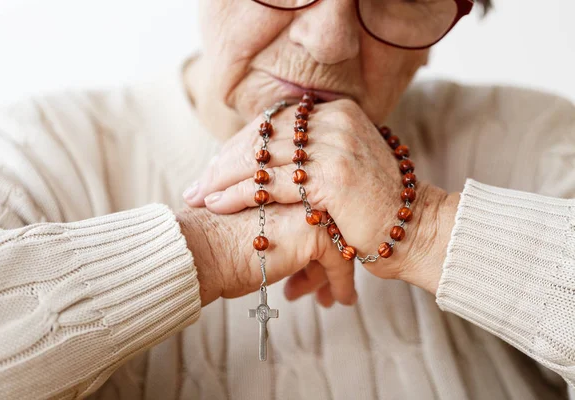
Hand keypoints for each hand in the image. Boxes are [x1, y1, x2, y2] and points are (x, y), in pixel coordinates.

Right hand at [177, 204, 357, 306]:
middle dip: (324, 258)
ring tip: (327, 297)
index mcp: (280, 181)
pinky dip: (341, 282)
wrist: (200, 250)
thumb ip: (264, 222)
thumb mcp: (243, 223)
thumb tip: (275, 243)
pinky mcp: (314, 230)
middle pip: (326, 224)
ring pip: (337, 240)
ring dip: (333, 272)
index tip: (306, 265)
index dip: (310, 240)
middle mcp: (299, 187)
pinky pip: (340, 259)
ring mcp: (309, 205)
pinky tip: (340, 299)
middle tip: (320, 283)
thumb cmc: (211, 240)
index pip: (310, 208)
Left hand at [184, 99, 459, 295]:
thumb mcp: (343, 164)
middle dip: (224, 162)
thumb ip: (310, 152)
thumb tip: (266, 154)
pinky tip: (219, 203)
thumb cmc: (373, 206)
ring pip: (262, 159)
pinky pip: (271, 183)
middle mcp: (336, 121)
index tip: (215, 165)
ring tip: (200, 195)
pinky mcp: (332, 177)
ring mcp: (335, 146)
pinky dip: (239, 193)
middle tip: (199, 183)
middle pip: (262, 137)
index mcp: (337, 113)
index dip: (239, 144)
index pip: (273, 123)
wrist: (413, 230)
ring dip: (223, 179)